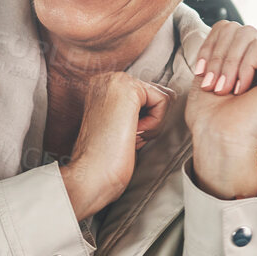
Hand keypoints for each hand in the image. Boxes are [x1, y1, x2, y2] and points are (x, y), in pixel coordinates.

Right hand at [58, 72, 171, 219]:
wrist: (90, 176)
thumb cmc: (105, 161)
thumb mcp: (121, 127)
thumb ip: (137, 110)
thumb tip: (167, 100)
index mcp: (103, 87)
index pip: (147, 97)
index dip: (143, 124)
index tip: (121, 138)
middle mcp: (107, 79)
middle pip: (157, 95)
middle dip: (149, 123)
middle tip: (124, 139)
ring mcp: (116, 81)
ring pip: (162, 98)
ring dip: (151, 125)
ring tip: (126, 136)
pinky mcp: (128, 88)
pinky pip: (164, 101)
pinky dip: (154, 124)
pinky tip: (131, 134)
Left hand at [185, 23, 256, 198]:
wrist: (218, 137)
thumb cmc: (210, 115)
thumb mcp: (208, 70)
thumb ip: (220, 45)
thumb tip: (227, 25)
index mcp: (247, 61)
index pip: (228, 27)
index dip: (210, 45)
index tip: (201, 72)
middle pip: (237, 27)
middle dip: (217, 55)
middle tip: (213, 83)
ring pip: (247, 33)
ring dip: (227, 63)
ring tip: (224, 88)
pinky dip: (243, 67)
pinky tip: (243, 89)